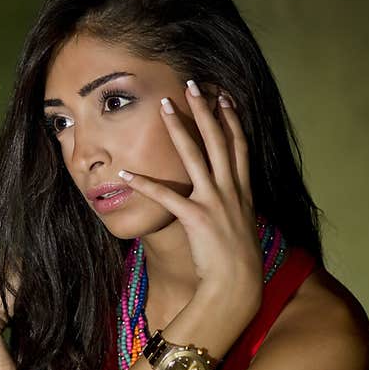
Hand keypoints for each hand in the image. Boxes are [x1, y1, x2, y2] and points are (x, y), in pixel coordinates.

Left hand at [117, 81, 262, 323]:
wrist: (238, 285)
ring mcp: (215, 203)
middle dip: (205, 110)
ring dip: (179, 129)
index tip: (224, 95)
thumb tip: (224, 194)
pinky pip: (167, 197)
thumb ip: (231, 204)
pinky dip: (145, 185)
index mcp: (242, 191)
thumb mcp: (239, 224)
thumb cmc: (236, 259)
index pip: (238, 146)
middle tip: (193, 84)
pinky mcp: (196, 218)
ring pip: (195, 157)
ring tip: (164, 107)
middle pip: (218, 140)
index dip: (231, 119)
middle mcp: (231, 191)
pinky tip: (126, 173)